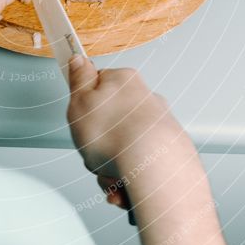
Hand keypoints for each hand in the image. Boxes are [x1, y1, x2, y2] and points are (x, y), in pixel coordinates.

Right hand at [67, 56, 188, 177]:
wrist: (154, 168)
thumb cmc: (117, 135)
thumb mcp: (80, 102)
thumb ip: (78, 79)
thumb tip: (78, 60)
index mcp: (124, 81)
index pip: (97, 86)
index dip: (83, 107)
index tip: (80, 118)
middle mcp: (145, 99)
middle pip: (109, 122)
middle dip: (97, 143)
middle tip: (93, 148)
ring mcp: (157, 125)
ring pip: (121, 148)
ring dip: (109, 166)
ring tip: (109, 172)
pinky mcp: (166, 151)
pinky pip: (136, 165)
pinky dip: (127, 177)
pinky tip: (122, 183)